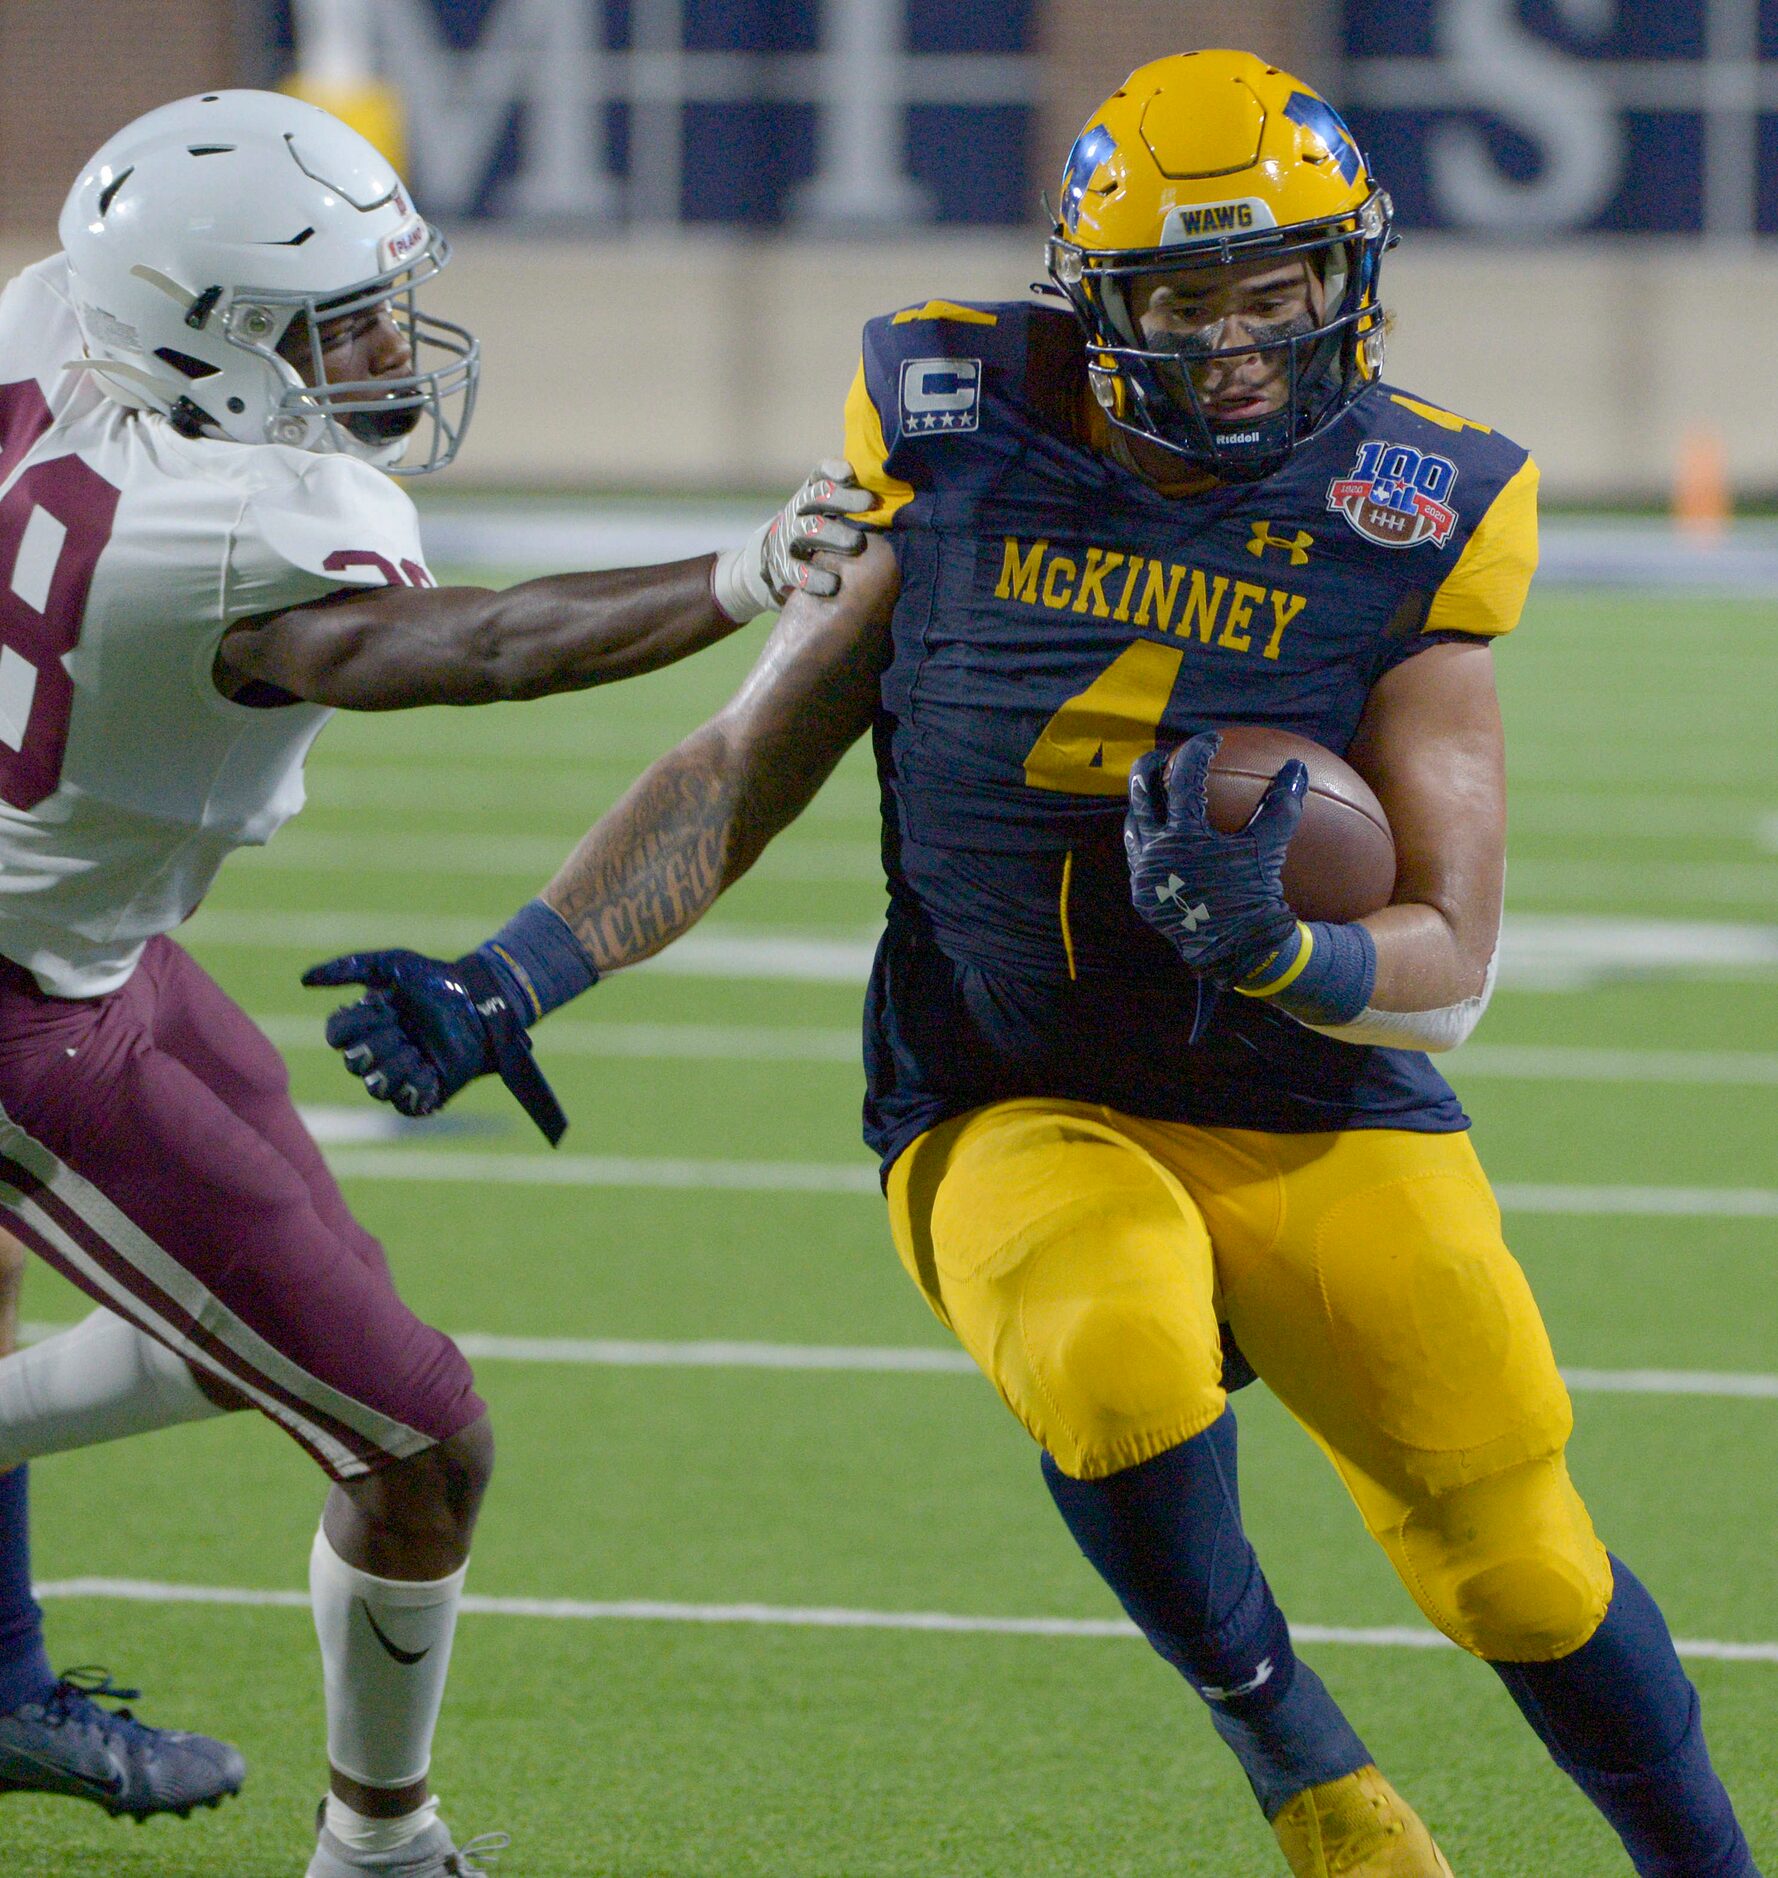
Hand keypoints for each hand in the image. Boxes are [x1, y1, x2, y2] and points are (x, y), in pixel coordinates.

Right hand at [301, 948, 567, 1144]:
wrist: (478, 1000)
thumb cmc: (435, 980)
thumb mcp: (392, 964)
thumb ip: (347, 968)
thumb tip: (302, 980)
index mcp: (364, 1025)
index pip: (335, 1036)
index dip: (359, 1023)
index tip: (385, 1006)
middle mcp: (377, 1052)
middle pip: (353, 1064)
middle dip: (381, 1042)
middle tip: (406, 1028)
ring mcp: (401, 1074)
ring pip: (376, 1088)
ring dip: (399, 1064)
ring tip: (419, 1049)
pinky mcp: (426, 1092)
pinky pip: (407, 1105)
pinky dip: (418, 1084)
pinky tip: (432, 1066)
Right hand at [711, 459, 873, 620]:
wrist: (780, 556)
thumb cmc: (821, 529)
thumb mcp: (831, 511)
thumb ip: (855, 501)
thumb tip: (890, 496)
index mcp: (811, 493)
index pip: (820, 474)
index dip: (834, 471)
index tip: (851, 474)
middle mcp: (798, 511)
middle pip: (816, 497)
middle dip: (844, 498)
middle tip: (871, 503)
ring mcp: (789, 537)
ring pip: (809, 529)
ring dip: (835, 535)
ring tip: (858, 543)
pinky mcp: (785, 567)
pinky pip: (798, 571)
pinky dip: (816, 578)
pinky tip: (834, 583)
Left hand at [1124, 731, 1306, 980]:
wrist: (1235, 950)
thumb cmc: (1255, 896)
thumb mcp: (1269, 849)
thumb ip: (1281, 805)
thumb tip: (1297, 768)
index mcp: (1183, 835)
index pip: (1183, 777)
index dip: (1196, 752)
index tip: (1210, 741)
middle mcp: (1154, 851)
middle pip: (1141, 793)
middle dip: (1151, 767)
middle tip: (1165, 756)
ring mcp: (1143, 874)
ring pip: (1133, 825)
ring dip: (1145, 805)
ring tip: (1160, 794)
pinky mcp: (1142, 895)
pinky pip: (1137, 857)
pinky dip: (1148, 839)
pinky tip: (1162, 836)